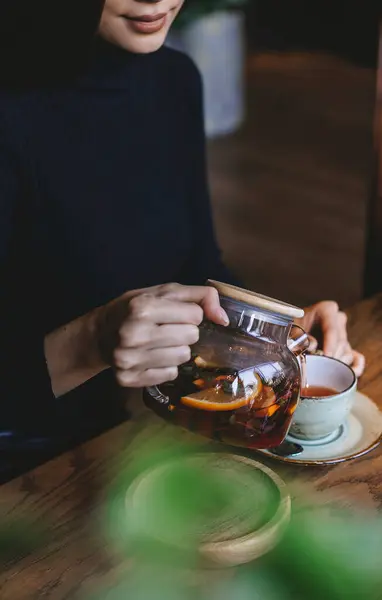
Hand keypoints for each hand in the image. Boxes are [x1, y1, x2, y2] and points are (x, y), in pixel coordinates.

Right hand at [97, 283, 228, 387]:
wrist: (99, 334)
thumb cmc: (135, 308)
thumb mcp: (163, 291)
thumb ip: (199, 296)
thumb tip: (224, 319)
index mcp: (143, 307)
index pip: (195, 315)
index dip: (189, 313)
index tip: (174, 314)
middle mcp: (135, 334)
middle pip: (191, 337)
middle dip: (185, 331)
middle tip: (167, 329)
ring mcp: (130, 359)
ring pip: (183, 357)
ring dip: (177, 349)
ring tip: (160, 343)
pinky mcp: (129, 378)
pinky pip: (170, 374)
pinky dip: (166, 366)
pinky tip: (152, 357)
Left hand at [295, 301, 364, 376]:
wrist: (292, 331)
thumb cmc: (291, 328)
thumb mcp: (292, 329)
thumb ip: (299, 336)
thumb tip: (312, 346)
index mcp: (327, 310)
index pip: (332, 330)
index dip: (329, 345)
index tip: (326, 356)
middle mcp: (338, 320)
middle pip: (340, 342)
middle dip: (330, 356)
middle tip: (318, 366)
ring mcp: (344, 335)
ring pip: (347, 353)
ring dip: (336, 364)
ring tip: (321, 369)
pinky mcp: (347, 348)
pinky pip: (357, 359)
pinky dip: (354, 368)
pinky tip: (346, 374)